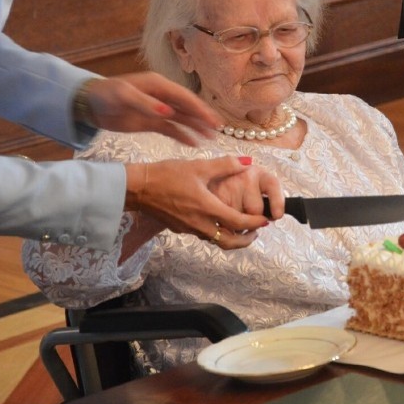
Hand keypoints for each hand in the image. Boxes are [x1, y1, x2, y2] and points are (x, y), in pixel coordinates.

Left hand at [85, 72, 219, 145]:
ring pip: (182, 119)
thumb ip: (146, 104)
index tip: (212, 119)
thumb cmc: (104, 95)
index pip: (184, 97)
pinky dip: (182, 135)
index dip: (199, 108)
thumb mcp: (123, 97)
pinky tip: (193, 144)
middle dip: (203, 117)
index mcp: (158, 85)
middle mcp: (162, 96)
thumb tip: (168, 112)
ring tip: (211, 138)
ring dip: (196, 127)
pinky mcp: (152, 122)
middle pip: (187, 107)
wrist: (88, 105)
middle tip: (218, 129)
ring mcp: (158, 109)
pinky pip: (171, 129)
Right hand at [124, 156, 283, 249]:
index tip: (266, 220)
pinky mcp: (179, 228)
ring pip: (215, 240)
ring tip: (241, 227)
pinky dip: (215, 232)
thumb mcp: (198, 166)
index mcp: (207, 208)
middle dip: (245, 240)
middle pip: (228, 241)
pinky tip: (217, 220)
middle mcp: (199, 223)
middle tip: (256, 232)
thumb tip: (248, 162)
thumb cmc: (166, 175)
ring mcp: (188, 228)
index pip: (238, 222)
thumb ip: (225, 165)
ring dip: (231, 237)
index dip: (255, 223)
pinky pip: (203, 234)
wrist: (138, 187)